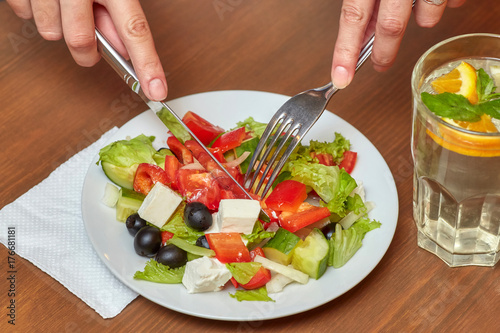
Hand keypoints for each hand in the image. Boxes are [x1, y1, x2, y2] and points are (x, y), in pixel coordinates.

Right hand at [6, 0, 167, 100]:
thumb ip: (117, 12)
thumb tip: (123, 48)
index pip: (135, 29)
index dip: (148, 64)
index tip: (156, 90)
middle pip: (81, 42)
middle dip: (86, 52)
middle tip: (90, 44)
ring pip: (50, 33)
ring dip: (58, 26)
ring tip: (63, 2)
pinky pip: (24, 15)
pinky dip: (35, 10)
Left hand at [331, 0, 466, 88]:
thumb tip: (360, 29)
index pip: (352, 16)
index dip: (345, 51)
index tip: (341, 77)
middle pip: (391, 26)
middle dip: (384, 52)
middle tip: (379, 64)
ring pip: (427, 16)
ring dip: (422, 17)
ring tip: (416, 2)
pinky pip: (453, 1)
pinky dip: (445, 1)